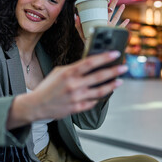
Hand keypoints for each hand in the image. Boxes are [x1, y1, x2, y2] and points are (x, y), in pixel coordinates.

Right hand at [7, 51, 127, 128]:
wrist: (37, 105)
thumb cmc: (48, 87)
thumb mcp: (58, 72)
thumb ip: (74, 68)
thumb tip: (90, 64)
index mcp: (69, 73)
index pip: (90, 62)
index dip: (105, 57)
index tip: (115, 53)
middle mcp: (74, 84)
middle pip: (99, 76)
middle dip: (114, 71)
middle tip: (124, 67)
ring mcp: (77, 97)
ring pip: (100, 91)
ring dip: (112, 85)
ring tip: (119, 81)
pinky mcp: (77, 108)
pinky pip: (93, 102)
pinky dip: (100, 97)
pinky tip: (106, 92)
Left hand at [74, 0, 129, 42]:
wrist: (92, 49)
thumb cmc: (87, 41)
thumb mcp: (82, 33)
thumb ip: (78, 25)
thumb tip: (76, 16)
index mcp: (98, 20)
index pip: (101, 10)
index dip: (104, 4)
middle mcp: (104, 22)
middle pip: (110, 11)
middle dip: (114, 2)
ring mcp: (109, 27)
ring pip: (116, 17)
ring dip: (120, 11)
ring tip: (123, 5)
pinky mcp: (112, 33)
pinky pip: (119, 28)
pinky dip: (124, 24)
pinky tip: (127, 20)